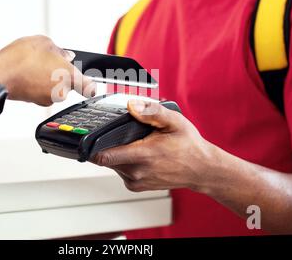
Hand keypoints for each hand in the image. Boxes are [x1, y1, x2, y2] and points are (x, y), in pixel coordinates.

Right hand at [0, 35, 95, 105]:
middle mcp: (60, 92)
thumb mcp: (44, 43)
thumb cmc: (20, 59)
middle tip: (48, 62)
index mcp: (68, 76)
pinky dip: (37, 84)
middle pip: (68, 83)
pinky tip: (27, 74)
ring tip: (33, 66)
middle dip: (61, 73)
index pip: (89, 87)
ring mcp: (47, 99)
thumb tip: (65, 56)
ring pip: (54, 88)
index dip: (90, 85)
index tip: (91, 85)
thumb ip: (59, 51)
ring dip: (48, 78)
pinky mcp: (35, 102)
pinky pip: (42, 91)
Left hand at [92, 100, 218, 192]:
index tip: (89, 138)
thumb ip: (152, 112)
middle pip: (105, 158)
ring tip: (136, 144)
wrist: (202, 170)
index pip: (104, 156)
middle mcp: (136, 172)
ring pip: (112, 164)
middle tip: (123, 135)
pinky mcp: (136, 186)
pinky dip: (124, 162)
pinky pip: (120, 171)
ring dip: (117, 153)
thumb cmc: (189, 146)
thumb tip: (131, 105)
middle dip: (108, 145)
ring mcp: (136, 181)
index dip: (92, 147)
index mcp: (143, 155)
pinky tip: (138, 154)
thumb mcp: (174, 121)